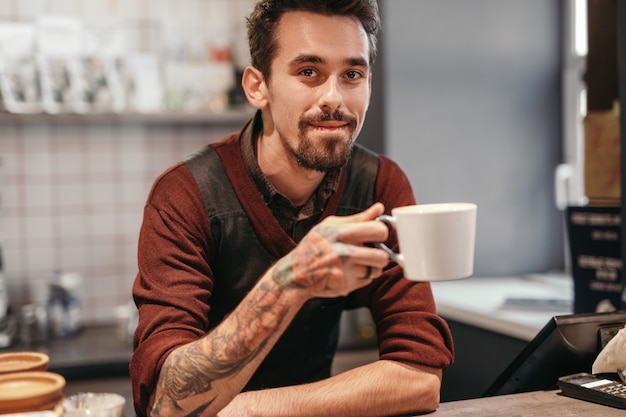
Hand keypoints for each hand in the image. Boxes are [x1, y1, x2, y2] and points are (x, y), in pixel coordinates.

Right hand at [272, 202, 389, 297]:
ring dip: (371, 267)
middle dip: (380, 254)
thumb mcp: (330, 226)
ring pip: (376, 270)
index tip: (377, 234)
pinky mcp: (345, 287)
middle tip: (372, 251)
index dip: (381, 232)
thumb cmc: (314, 246)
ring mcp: (344, 272)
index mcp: (340, 233)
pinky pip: (367, 281)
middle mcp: (343, 253)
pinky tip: (349, 272)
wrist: (295, 273)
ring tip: (358, 262)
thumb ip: (358, 218)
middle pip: (382, 256)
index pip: (379, 231)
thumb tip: (380, 208)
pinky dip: (362, 277)